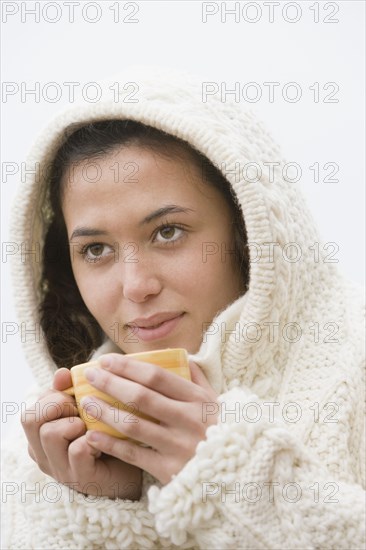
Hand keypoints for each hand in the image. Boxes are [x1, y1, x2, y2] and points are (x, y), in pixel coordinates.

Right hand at [21, 368, 141, 498]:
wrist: (134, 469)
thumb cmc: (106, 435)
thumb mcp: (87, 410)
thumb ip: (72, 391)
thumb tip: (62, 373)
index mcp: (40, 438)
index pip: (30, 411)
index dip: (53, 397)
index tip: (75, 398)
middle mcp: (44, 455)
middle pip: (30, 419)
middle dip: (58, 405)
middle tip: (80, 410)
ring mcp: (60, 469)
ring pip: (50, 433)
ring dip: (74, 423)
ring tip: (90, 427)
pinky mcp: (81, 478)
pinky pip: (78, 449)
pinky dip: (92, 439)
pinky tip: (103, 440)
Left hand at [82, 354, 218, 484]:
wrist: (238, 474)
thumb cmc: (222, 432)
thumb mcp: (217, 402)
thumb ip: (198, 378)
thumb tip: (182, 356)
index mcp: (198, 399)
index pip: (157, 376)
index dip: (128, 366)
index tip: (106, 360)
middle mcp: (188, 420)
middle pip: (141, 397)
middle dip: (111, 383)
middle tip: (90, 375)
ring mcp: (179, 446)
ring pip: (133, 425)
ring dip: (105, 412)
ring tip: (86, 403)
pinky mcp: (170, 470)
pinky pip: (134, 455)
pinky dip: (111, 444)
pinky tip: (93, 435)